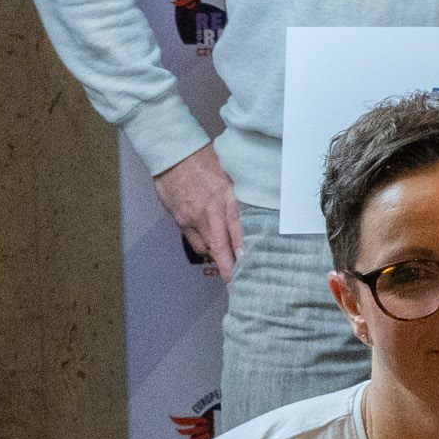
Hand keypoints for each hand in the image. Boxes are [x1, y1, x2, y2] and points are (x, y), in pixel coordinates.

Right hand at [153, 143, 243, 280]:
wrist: (173, 153)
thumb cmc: (207, 161)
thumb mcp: (233, 173)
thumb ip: (245, 193)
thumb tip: (266, 208)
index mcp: (229, 196)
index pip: (240, 229)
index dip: (246, 250)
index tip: (254, 265)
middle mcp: (211, 210)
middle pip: (222, 246)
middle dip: (230, 269)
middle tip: (238, 285)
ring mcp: (194, 217)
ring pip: (208, 248)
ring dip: (219, 259)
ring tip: (230, 269)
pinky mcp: (181, 220)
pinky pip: (195, 242)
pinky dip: (205, 249)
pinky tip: (213, 250)